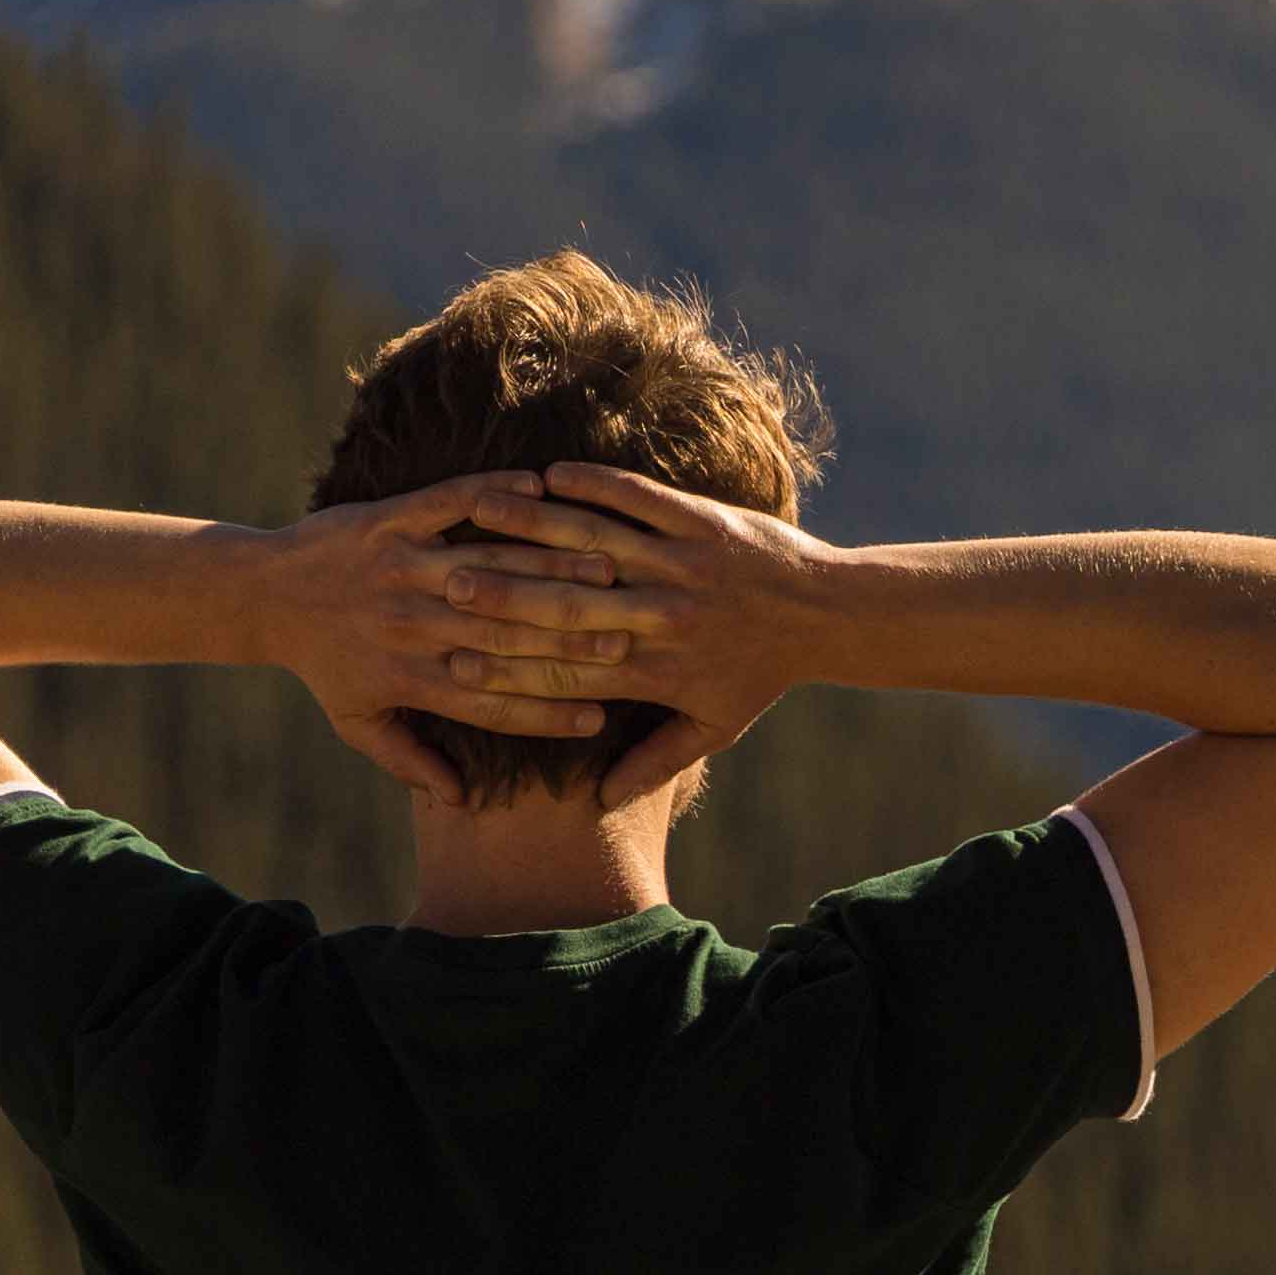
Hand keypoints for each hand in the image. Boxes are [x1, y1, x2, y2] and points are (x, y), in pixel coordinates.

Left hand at [241, 483, 636, 788]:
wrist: (259, 594)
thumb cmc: (320, 663)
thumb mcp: (357, 722)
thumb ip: (409, 760)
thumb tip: (458, 802)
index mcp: (409, 678)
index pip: (491, 702)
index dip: (546, 712)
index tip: (600, 718)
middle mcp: (409, 626)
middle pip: (503, 636)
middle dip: (568, 639)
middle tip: (628, 638)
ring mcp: (399, 568)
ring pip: (489, 568)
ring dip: (551, 565)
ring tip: (608, 567)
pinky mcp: (385, 521)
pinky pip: (447, 503)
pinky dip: (493, 494)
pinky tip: (541, 486)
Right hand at [411, 464, 846, 799]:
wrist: (831, 616)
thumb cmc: (764, 675)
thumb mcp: (714, 727)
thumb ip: (654, 763)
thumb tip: (599, 802)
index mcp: (657, 669)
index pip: (568, 669)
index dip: (511, 663)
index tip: (455, 657)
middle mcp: (664, 617)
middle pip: (568, 605)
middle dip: (505, 592)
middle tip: (444, 580)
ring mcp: (682, 564)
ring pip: (596, 543)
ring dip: (534, 524)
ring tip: (480, 511)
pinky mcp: (702, 521)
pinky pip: (639, 498)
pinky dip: (594, 484)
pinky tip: (550, 472)